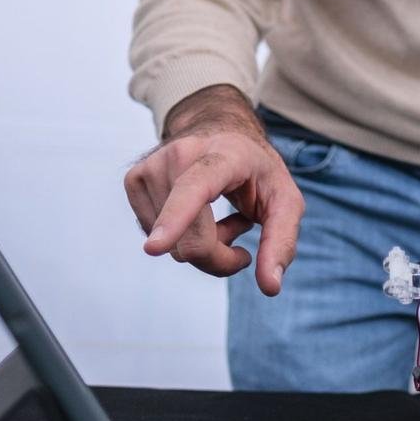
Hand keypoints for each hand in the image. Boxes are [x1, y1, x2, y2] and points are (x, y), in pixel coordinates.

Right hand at [123, 85, 302, 295]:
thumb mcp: (285, 201)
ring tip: (219, 214)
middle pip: (190, 241)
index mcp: (223, 155)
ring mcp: (151, 166)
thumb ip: (281, 242)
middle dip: (218, 256)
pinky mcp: (134, 180)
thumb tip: (270, 287)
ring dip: (201, 244)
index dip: (175, 220)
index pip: (196, 190)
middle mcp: (180, 154)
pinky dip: (179, 237)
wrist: (223, 133)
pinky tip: (196, 213)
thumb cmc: (256, 170)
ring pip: (172, 246)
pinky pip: (155, 236)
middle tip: (242, 233)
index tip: (155, 247)